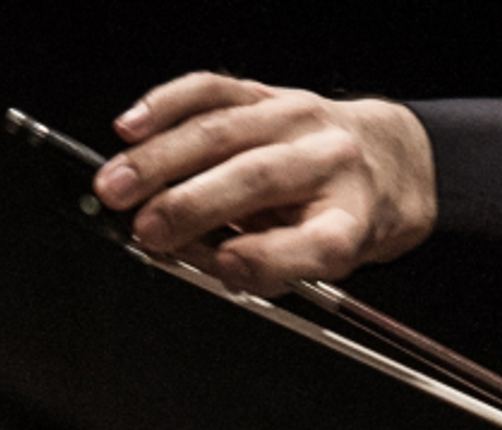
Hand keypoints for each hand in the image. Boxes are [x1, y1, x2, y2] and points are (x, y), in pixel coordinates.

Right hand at [93, 72, 436, 294]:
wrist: (385, 161)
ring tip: (116, 187)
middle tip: (144, 229)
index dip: (269, 257)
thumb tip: (199, 257)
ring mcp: (301, 122)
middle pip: (258, 179)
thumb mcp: (323, 264)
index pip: (318, 243)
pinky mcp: (272, 95)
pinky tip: (132, 129)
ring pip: (223, 133)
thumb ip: (265, 267)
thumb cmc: (345, 218)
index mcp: (353, 222)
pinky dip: (165, 106)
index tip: (225, 266)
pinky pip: (212, 90)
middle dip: (189, 206)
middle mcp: (331, 165)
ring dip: (158, 160)